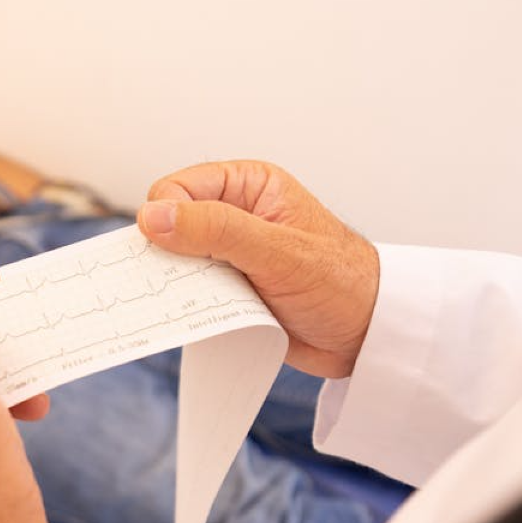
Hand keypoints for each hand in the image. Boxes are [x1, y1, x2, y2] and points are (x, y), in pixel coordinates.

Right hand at [139, 161, 378, 377]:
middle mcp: (237, 215)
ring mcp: (233, 255)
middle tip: (185, 280)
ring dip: (182, 284)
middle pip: (171, 225)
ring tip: (205, 300)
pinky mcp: (232, 291)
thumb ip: (216, 229)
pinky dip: (192, 307)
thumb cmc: (342, 282)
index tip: (167, 247)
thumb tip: (153, 215)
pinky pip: (193, 295)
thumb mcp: (278, 251)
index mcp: (249, 186)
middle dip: (168, 253)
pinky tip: (205, 318)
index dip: (165, 215)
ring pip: (177, 263)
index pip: (178, 187)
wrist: (368, 336)